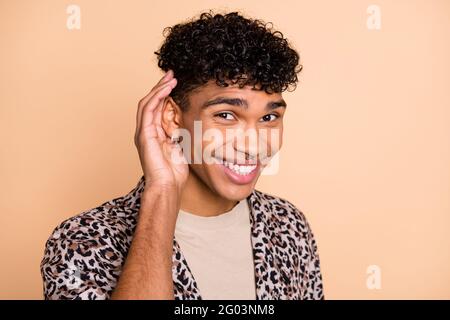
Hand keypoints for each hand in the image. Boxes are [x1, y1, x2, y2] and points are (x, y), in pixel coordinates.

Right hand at [134, 70, 187, 194]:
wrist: (167, 185)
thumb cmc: (174, 172)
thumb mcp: (180, 146)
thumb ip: (179, 133)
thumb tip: (187, 121)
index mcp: (153, 133)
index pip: (156, 108)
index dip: (163, 94)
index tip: (174, 82)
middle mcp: (145, 131)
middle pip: (150, 102)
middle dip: (160, 86)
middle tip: (171, 74)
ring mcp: (143, 132)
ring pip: (147, 103)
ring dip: (158, 88)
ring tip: (170, 78)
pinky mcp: (144, 134)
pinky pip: (148, 110)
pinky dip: (156, 97)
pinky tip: (166, 89)